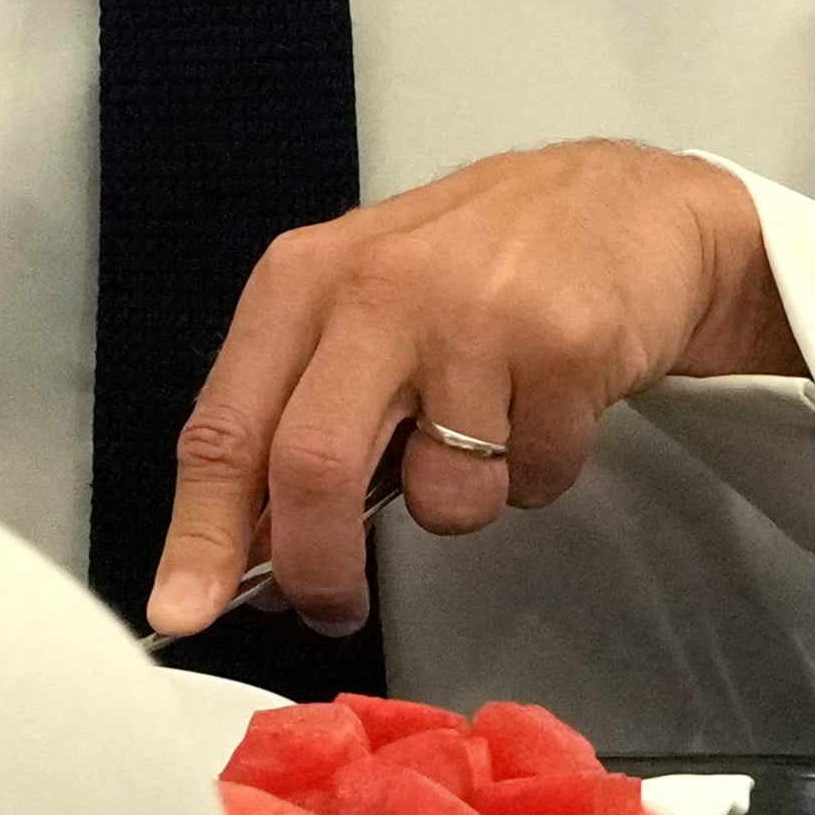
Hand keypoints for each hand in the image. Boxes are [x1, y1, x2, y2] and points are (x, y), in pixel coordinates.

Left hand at [150, 139, 786, 648]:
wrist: (632, 203)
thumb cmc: (482, 265)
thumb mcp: (362, 310)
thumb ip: (297, 414)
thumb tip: (245, 554)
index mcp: (304, 281)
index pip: (225, 426)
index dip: (201, 535)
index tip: (183, 611)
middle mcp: (379, 289)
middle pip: (312, 468)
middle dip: (319, 567)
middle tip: (334, 608)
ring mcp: (475, 315)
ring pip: (443, 497)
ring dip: (465, 500)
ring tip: (492, 425)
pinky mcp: (565, 346)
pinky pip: (532, 479)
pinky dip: (539, 471)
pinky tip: (549, 402)